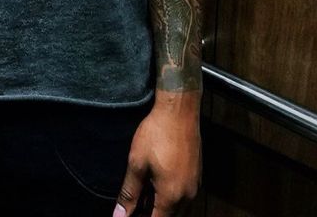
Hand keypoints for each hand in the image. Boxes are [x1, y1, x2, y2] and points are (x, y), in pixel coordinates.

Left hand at [114, 92, 201, 216]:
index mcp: (172, 196)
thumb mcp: (137, 163)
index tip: (130, 215)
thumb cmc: (157, 134)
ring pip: (178, 208)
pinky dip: (170, 197)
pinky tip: (156, 186)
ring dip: (162, 208)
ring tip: (143, 197)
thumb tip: (119, 216)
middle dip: (152, 215)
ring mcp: (195, 185)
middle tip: (134, 208)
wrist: (180, 110)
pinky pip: (184, 196)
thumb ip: (129, 193)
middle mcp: (187, 195)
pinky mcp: (197, 175)